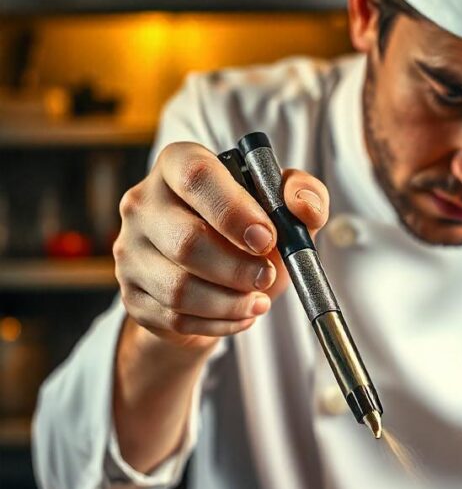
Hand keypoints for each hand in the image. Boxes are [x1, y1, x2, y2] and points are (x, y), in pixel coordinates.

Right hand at [114, 141, 329, 350]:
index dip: (234, 210)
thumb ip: (304, 195)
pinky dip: (219, 323)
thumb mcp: (284, 209)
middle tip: (267, 277)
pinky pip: (175, 318)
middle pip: (187, 240)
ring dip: (231, 302)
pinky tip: (241, 314)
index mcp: (178, 164)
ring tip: (259, 300)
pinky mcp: (131, 293)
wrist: (217, 283)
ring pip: (180, 287)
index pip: (196, 175)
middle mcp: (143, 202)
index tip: (267, 239)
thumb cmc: (249, 235)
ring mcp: (130, 249)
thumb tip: (302, 205)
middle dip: (238, 268)